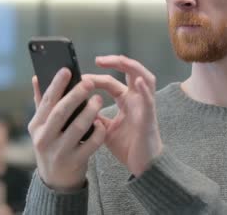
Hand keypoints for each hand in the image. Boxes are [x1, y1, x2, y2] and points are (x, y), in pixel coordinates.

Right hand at [28, 68, 106, 191]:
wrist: (56, 180)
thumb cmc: (51, 144)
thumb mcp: (42, 126)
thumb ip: (41, 103)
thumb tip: (36, 77)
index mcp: (36, 125)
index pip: (47, 101)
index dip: (56, 85)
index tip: (67, 70)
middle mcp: (44, 138)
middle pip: (61, 112)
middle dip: (76, 95)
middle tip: (89, 82)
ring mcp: (59, 151)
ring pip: (78, 128)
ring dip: (90, 111)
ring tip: (99, 99)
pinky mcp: (74, 162)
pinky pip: (91, 144)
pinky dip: (98, 132)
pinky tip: (102, 123)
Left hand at [84, 55, 162, 176]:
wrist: (142, 165)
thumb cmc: (128, 146)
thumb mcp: (105, 129)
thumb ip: (95, 116)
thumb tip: (76, 107)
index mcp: (126, 100)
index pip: (111, 81)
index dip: (96, 77)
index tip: (79, 77)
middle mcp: (137, 98)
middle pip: (131, 71)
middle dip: (116, 62)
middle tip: (98, 59)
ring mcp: (145, 106)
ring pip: (146, 78)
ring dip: (133, 67)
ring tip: (119, 60)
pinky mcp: (149, 117)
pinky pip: (149, 100)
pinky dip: (145, 89)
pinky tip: (138, 81)